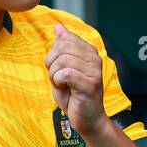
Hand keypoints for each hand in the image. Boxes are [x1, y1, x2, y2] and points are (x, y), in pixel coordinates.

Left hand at [44, 23, 106, 137]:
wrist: (87, 119)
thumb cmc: (74, 95)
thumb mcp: (63, 68)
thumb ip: (62, 48)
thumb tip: (58, 27)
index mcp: (89, 51)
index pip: (64, 39)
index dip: (53, 54)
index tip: (58, 69)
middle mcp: (95, 58)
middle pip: (62, 48)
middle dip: (52, 64)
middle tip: (57, 78)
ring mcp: (94, 70)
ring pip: (62, 61)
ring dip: (55, 75)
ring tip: (62, 85)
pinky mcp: (91, 84)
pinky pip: (65, 74)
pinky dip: (58, 82)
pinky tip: (65, 88)